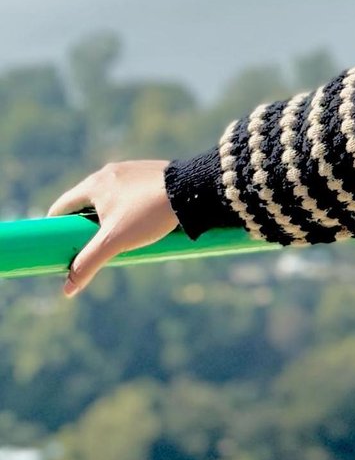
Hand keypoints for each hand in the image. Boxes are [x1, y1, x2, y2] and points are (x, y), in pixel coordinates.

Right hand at [47, 160, 178, 297]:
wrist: (194, 190)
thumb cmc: (150, 213)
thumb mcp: (115, 242)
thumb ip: (88, 263)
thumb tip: (67, 289)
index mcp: (93, 184)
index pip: (61, 207)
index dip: (55, 228)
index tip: (59, 247)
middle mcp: (108, 173)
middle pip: (84, 202)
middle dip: (83, 225)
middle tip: (89, 246)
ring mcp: (130, 170)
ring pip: (108, 197)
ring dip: (106, 216)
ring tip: (116, 237)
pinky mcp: (149, 173)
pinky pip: (129, 192)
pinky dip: (126, 208)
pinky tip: (138, 223)